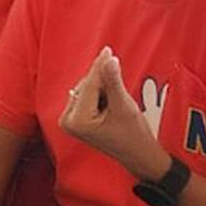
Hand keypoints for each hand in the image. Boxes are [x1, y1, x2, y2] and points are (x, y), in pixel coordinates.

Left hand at [59, 48, 169, 181]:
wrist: (137, 154)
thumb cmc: (133, 135)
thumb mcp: (124, 106)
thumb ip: (113, 81)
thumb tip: (108, 59)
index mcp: (76, 120)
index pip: (89, 85)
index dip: (101, 67)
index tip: (108, 50)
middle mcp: (67, 120)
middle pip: (86, 86)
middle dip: (104, 83)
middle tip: (120, 94)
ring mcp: (69, 120)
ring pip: (87, 89)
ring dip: (104, 89)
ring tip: (117, 105)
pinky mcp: (75, 118)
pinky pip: (88, 96)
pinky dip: (101, 94)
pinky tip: (111, 104)